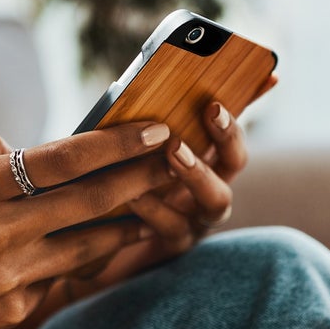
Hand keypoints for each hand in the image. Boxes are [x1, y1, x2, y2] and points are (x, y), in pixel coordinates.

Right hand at [0, 122, 175, 328]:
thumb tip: (31, 150)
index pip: (66, 159)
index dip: (118, 143)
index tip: (156, 129)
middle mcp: (0, 233)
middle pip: (93, 200)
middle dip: (143, 177)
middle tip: (177, 160)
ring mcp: (9, 277)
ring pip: (90, 243)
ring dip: (127, 221)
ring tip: (154, 203)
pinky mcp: (12, 310)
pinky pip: (60, 277)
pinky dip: (77, 258)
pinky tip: (92, 244)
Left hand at [65, 74, 278, 295]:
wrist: (94, 240)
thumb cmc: (119, 181)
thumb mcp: (135, 147)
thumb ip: (152, 120)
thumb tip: (163, 83)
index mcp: (205, 160)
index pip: (231, 131)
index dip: (235, 112)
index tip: (222, 95)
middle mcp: (209, 188)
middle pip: (235, 162)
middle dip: (227, 135)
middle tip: (210, 110)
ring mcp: (197, 219)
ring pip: (216, 200)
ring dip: (198, 172)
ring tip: (174, 150)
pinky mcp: (173, 245)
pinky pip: (174, 228)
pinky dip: (156, 209)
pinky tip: (133, 194)